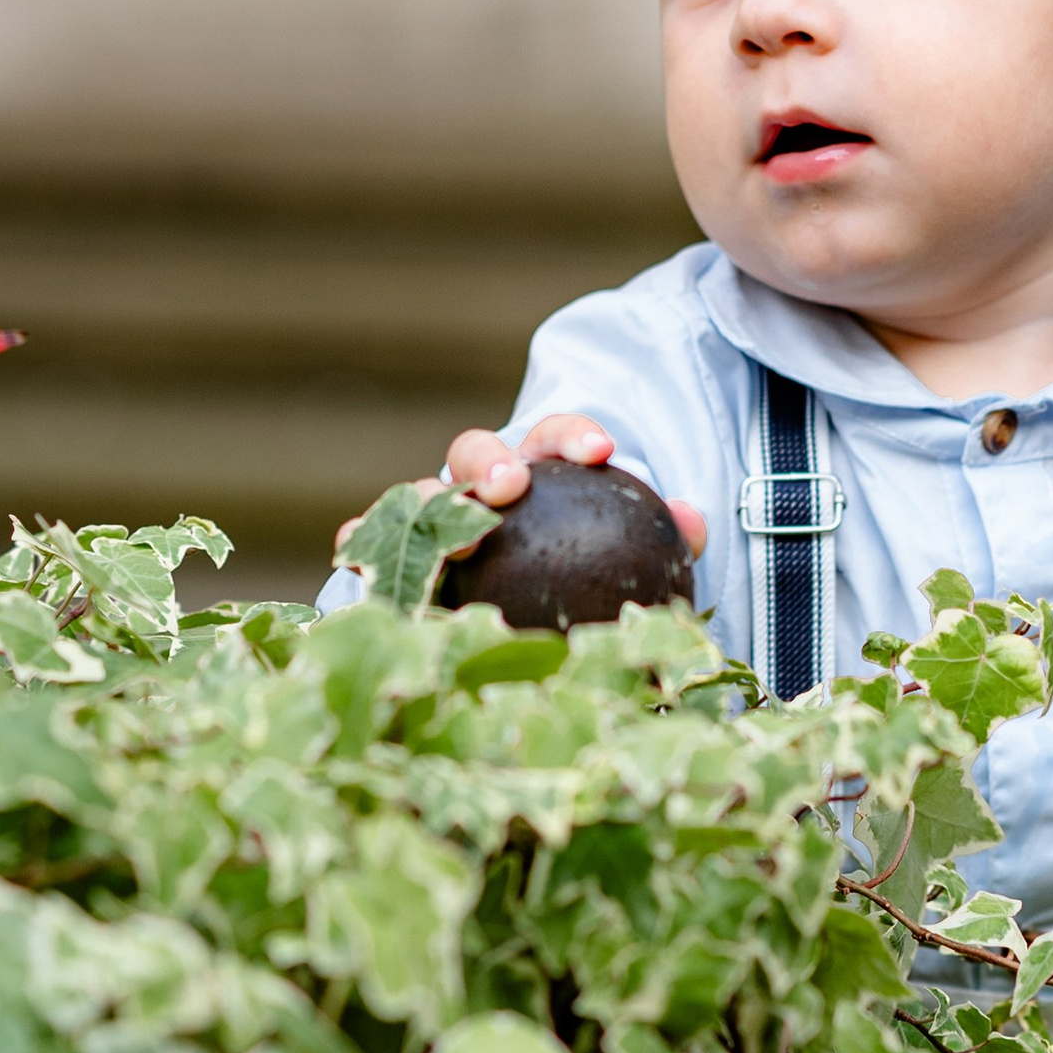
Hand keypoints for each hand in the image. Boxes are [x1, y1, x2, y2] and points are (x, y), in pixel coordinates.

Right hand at [335, 415, 706, 561]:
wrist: (524, 617)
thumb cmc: (584, 575)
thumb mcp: (634, 560)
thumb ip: (667, 539)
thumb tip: (693, 523)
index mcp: (540, 471)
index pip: (555, 437)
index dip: (573, 435)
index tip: (601, 453)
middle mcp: (478, 485)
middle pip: (474, 451)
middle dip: (490, 461)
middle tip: (512, 488)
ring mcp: (430, 516)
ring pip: (418, 495)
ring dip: (427, 506)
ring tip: (444, 540)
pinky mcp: (392, 554)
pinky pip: (372, 542)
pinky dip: (362, 540)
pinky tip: (360, 558)